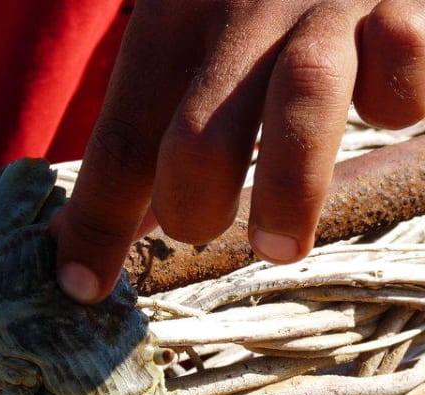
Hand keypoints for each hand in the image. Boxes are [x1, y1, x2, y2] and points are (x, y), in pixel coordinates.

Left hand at [53, 0, 424, 302]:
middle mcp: (242, 2)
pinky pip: (402, 78)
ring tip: (280, 246)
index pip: (121, 140)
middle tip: (201, 228)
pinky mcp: (405, 3)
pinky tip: (383, 107)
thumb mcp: (190, 29)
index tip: (81, 287)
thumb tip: (103, 229)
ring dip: (290, 191)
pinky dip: (396, 105)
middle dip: (190, 210)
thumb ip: (155, 120)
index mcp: (173, 11)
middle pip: (197, 135)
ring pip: (303, 101)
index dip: (98, 225)